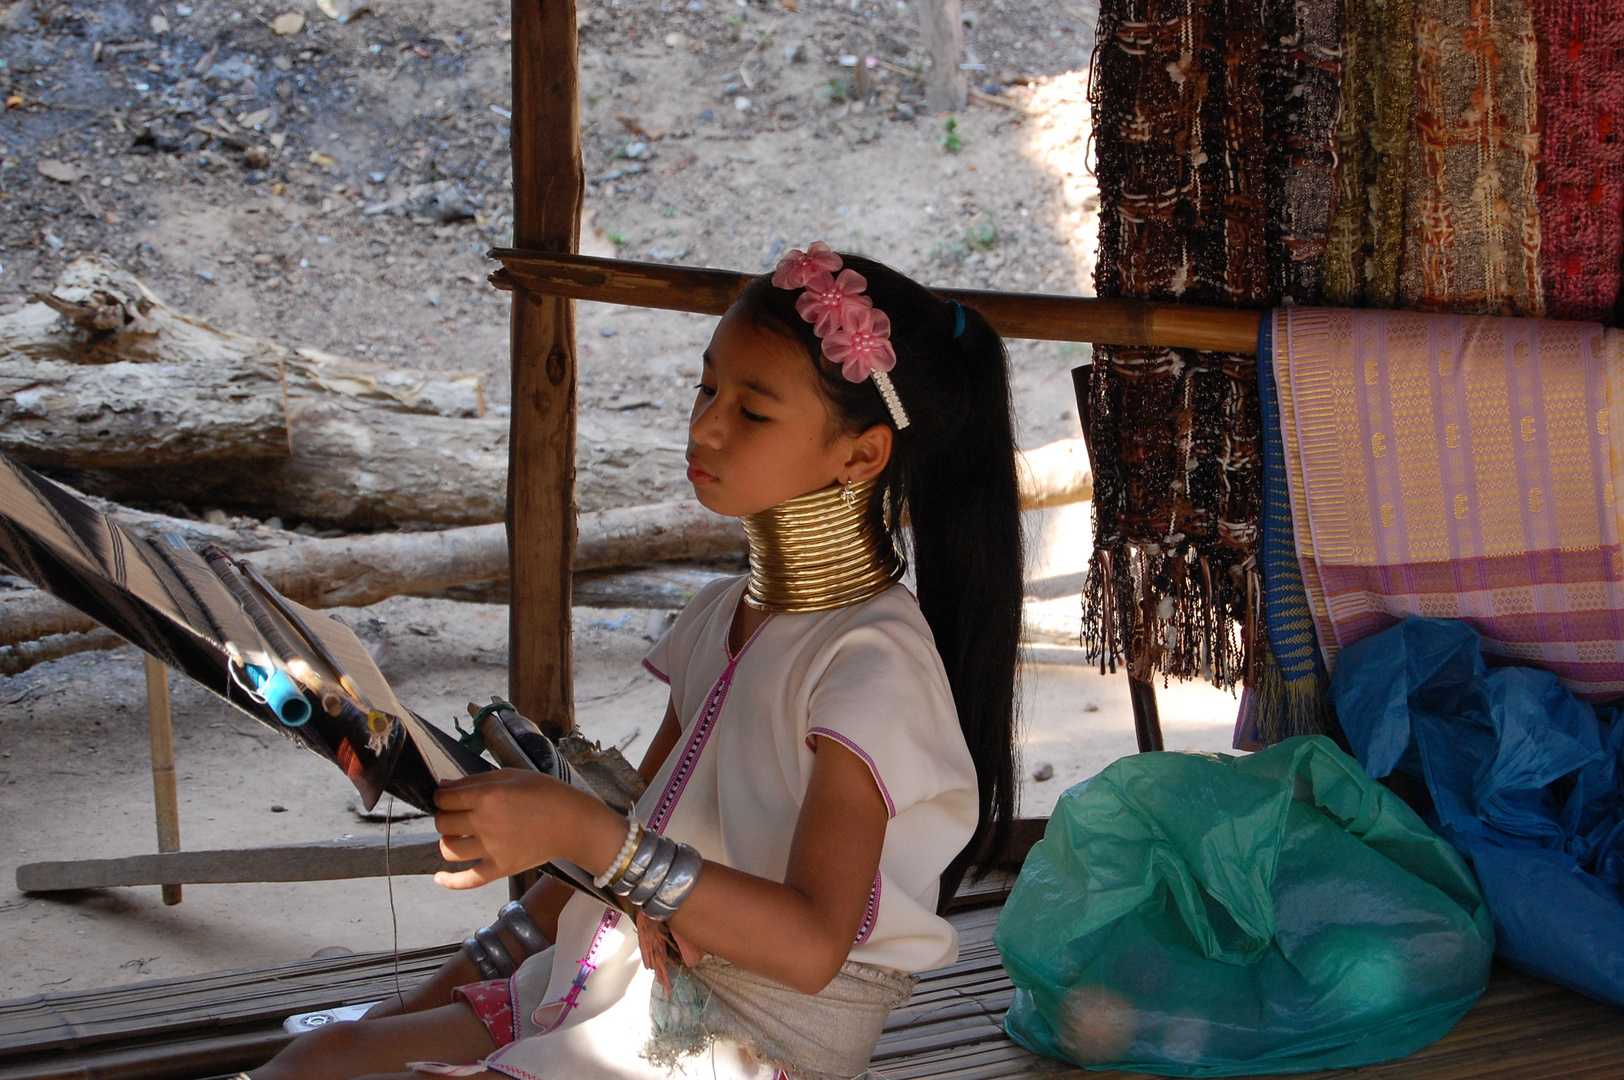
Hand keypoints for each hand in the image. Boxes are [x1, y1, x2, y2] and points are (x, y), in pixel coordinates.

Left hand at [432, 769, 616, 889]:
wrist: (573, 823)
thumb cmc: (546, 793)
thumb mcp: (512, 776)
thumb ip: (475, 780)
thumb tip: (444, 785)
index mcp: (487, 796)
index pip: (443, 798)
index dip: (441, 796)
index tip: (447, 797)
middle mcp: (484, 823)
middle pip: (442, 823)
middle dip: (444, 816)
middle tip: (456, 814)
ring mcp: (491, 849)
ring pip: (448, 850)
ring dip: (446, 841)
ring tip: (456, 836)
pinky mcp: (499, 869)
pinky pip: (467, 880)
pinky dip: (449, 881)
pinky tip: (439, 877)